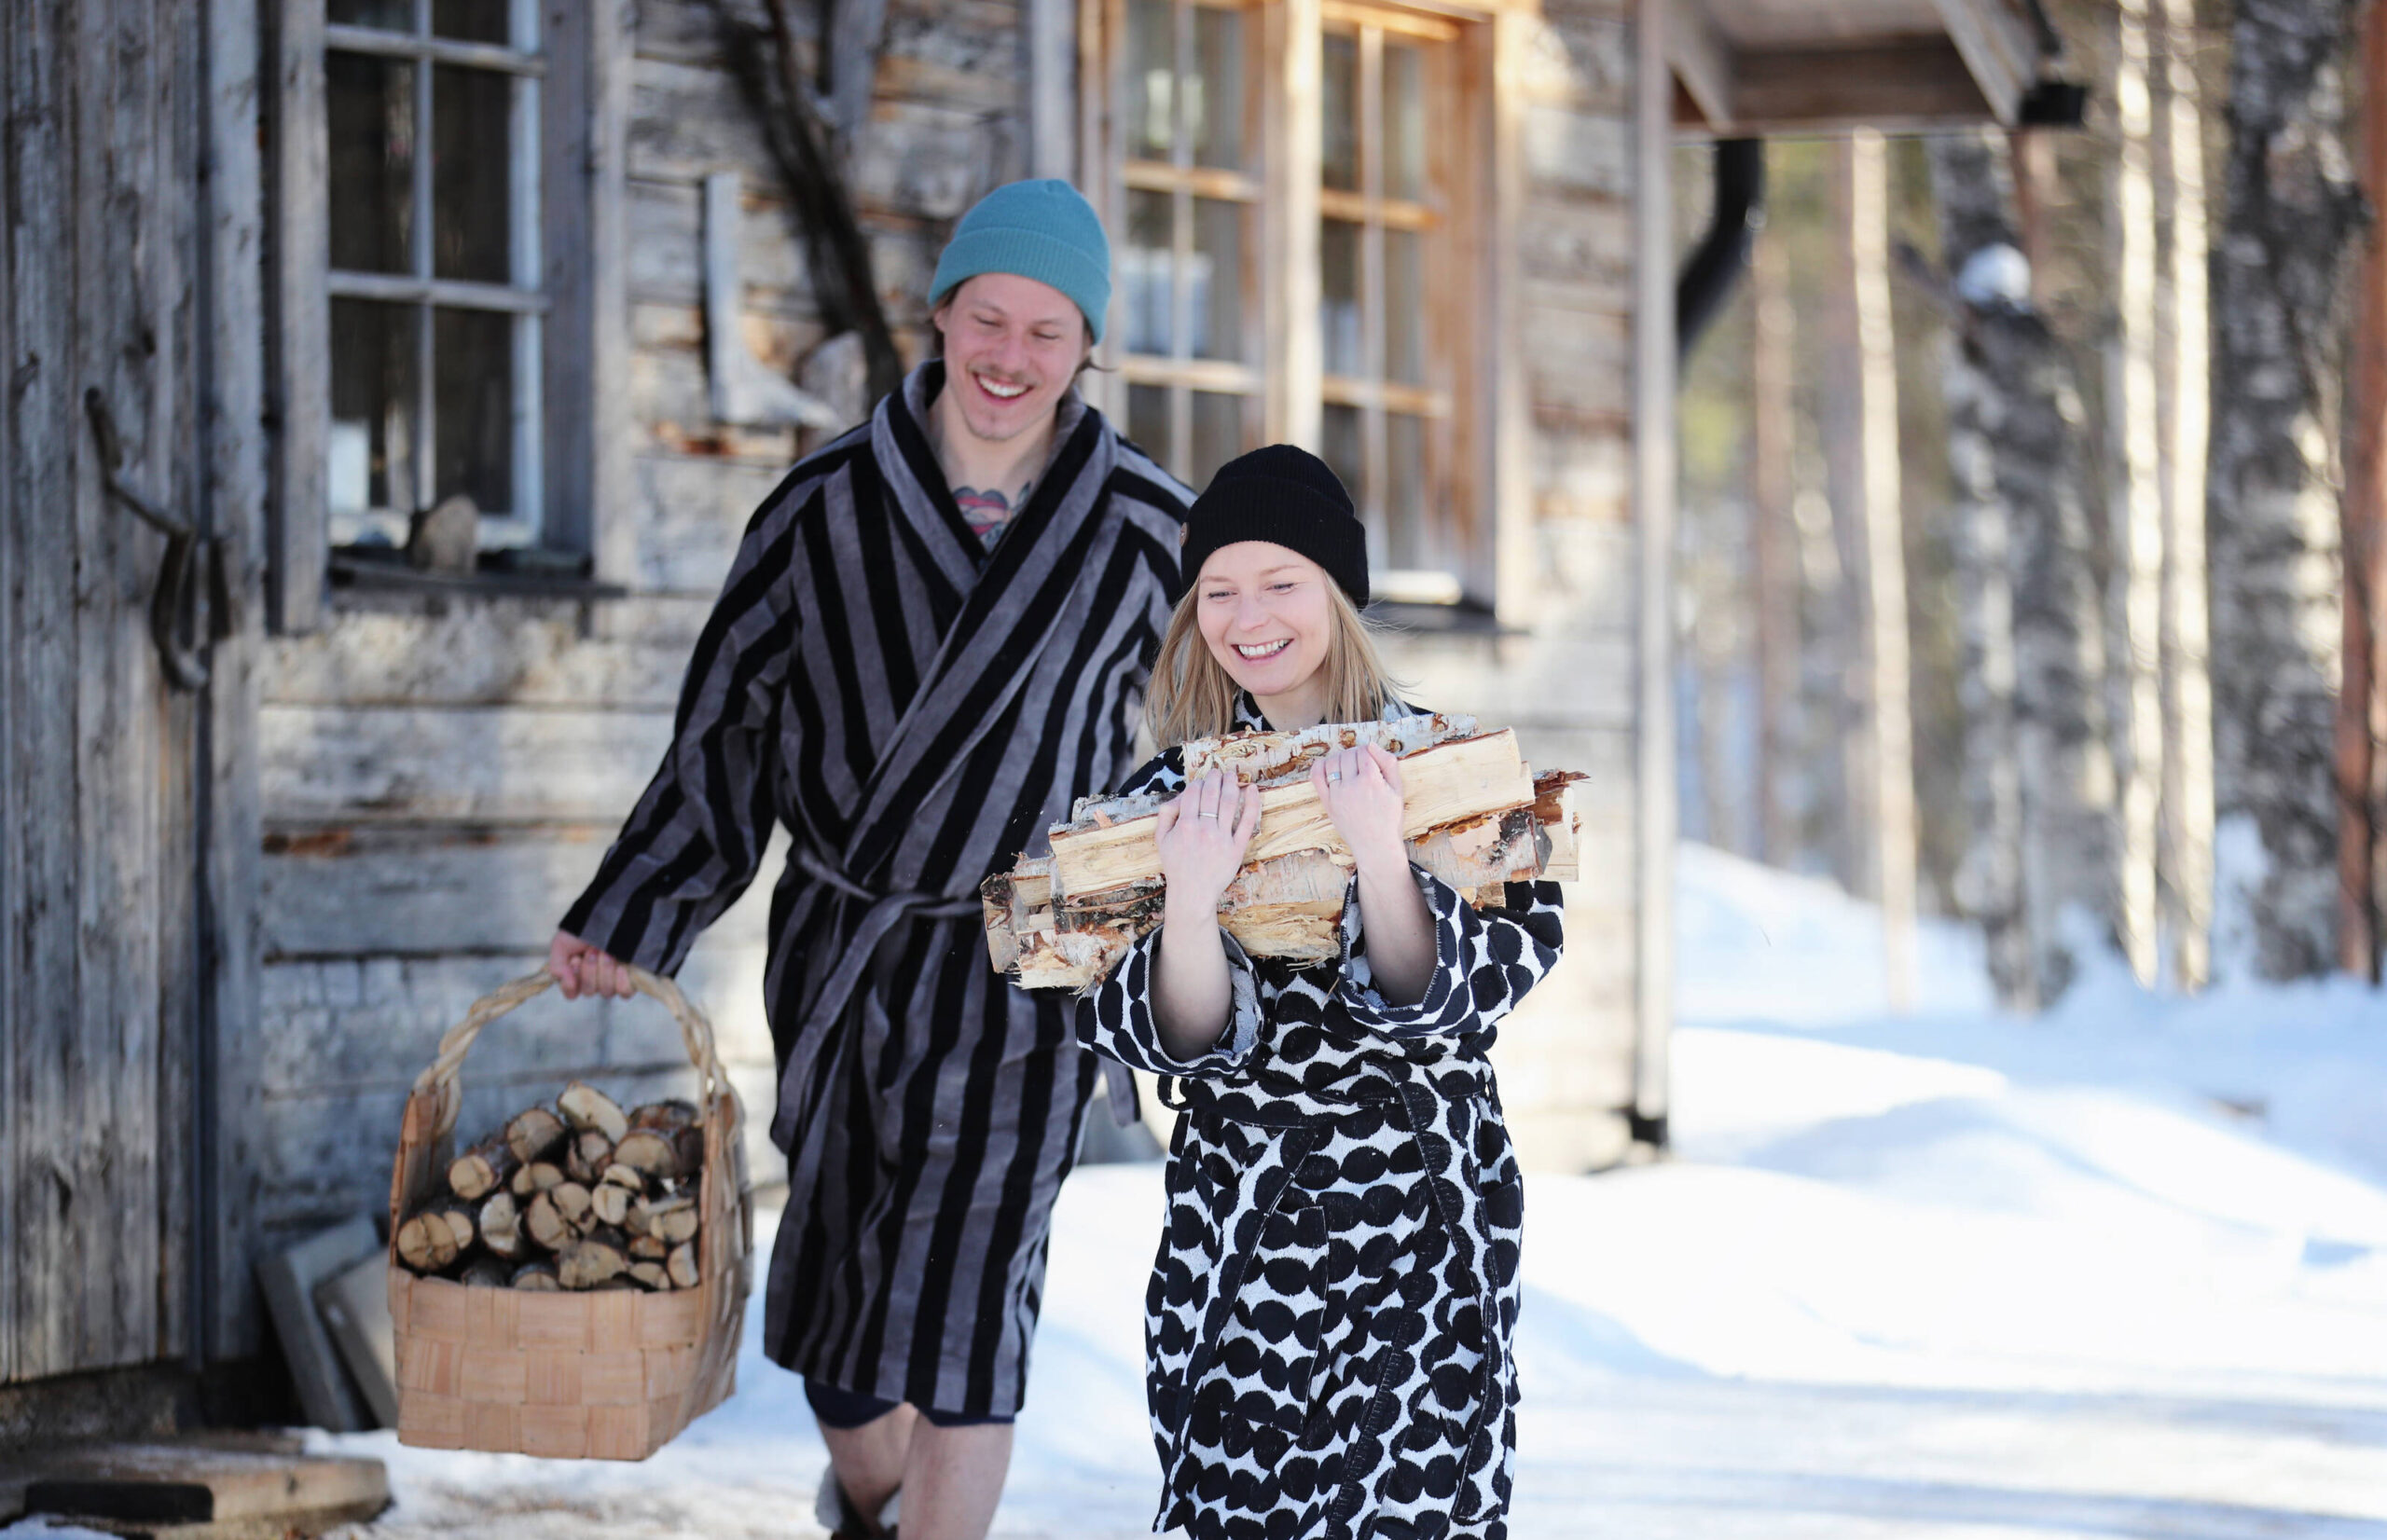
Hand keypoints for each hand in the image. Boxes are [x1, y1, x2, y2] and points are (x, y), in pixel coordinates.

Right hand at [549, 930, 635, 999]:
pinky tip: (621, 968)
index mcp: (577, 974)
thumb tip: (569, 985)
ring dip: (605, 970)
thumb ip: (557, 967)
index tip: (576, 960)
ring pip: (606, 992)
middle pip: (589, 991)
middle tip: (593, 950)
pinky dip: (622, 983)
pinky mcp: (630, 978)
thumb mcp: (562, 944)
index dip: (572, 982)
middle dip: (590, 969)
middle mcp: (595, 980)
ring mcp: (613, 980)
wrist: (611, 913)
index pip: (572, 993)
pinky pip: (625, 993)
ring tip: (607, 952)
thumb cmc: (584, 928)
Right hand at [1153, 771, 1262, 906]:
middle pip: (1212, 793)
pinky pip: (1248, 822)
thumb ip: (1166, 814)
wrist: (1192, 892)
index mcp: (1184, 825)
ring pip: (1229, 802)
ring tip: (1232, 775)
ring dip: (1232, 783)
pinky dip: (1252, 803)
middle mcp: (1204, 829)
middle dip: (1215, 777)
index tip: (1201, 781)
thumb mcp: (1161, 839)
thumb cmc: (1176, 865)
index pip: (1193, 792)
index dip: (1198, 782)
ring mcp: (1222, 838)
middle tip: (1218, 771)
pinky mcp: (1237, 848)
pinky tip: (1252, 789)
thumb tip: (1181, 795)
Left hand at [1312, 744, 1407, 873]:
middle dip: (1355, 754)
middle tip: (1361, 763)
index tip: (1371, 759)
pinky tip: (1327, 765)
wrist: (1376, 846)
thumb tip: (1370, 744)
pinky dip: (1319, 766)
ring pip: (1333, 762)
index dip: (1368, 752)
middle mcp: (1353, 785)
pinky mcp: (1327, 803)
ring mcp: (1337, 794)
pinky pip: (1316, 777)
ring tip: (1348, 766)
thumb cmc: (1390, 818)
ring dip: (1340, 758)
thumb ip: (1388, 763)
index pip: (1364, 751)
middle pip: (1348, 755)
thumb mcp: (1398, 789)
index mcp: (1372, 780)